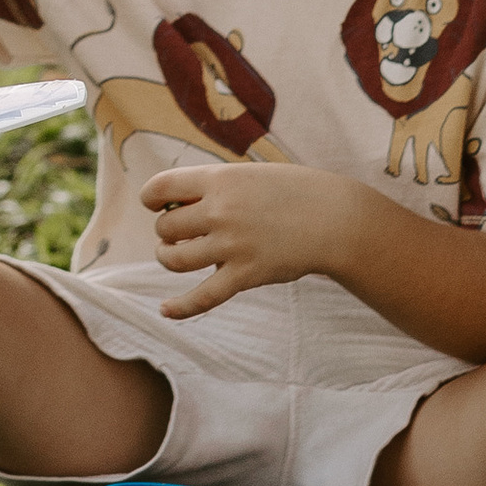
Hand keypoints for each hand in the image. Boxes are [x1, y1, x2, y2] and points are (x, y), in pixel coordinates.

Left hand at [142, 162, 358, 317]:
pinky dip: (180, 306)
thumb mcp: (250, 175)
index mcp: (219, 181)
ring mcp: (232, 246)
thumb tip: (173, 203)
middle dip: (168, 231)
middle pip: (165, 227)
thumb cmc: (292, 192)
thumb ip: (214, 187)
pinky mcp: (245, 275)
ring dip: (169, 258)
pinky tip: (165, 310)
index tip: (154, 204)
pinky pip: (203, 296)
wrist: (335, 218)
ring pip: (174, 259)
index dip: (151, 197)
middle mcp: (220, 212)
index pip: (162, 187)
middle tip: (185, 232)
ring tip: (175, 256)